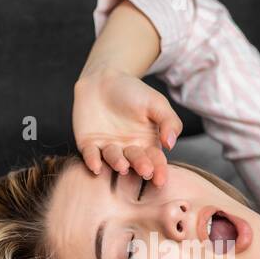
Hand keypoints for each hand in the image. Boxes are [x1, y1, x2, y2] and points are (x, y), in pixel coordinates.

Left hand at [72, 66, 182, 186]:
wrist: (103, 79)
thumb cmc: (132, 90)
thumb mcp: (156, 102)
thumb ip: (168, 121)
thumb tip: (170, 144)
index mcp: (147, 143)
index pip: (155, 160)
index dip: (159, 170)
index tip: (161, 179)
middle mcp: (128, 150)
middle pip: (136, 162)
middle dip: (141, 167)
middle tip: (145, 171)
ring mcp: (108, 148)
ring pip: (114, 160)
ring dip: (118, 164)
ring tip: (123, 166)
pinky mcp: (89, 145)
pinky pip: (91, 155)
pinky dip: (93, 161)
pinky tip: (96, 166)